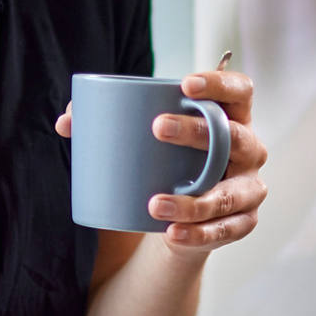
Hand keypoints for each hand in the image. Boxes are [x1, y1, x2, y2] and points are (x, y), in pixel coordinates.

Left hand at [51, 70, 268, 254]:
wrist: (174, 218)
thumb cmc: (163, 164)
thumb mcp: (144, 141)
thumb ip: (106, 125)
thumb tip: (66, 121)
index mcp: (232, 118)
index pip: (240, 90)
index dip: (220, 82)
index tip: (184, 84)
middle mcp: (249, 150)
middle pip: (234, 137)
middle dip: (197, 132)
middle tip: (156, 128)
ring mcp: (249, 189)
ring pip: (229, 193)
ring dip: (195, 200)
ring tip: (155, 202)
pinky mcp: (243, 223)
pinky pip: (224, 229)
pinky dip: (197, 233)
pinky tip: (171, 232)